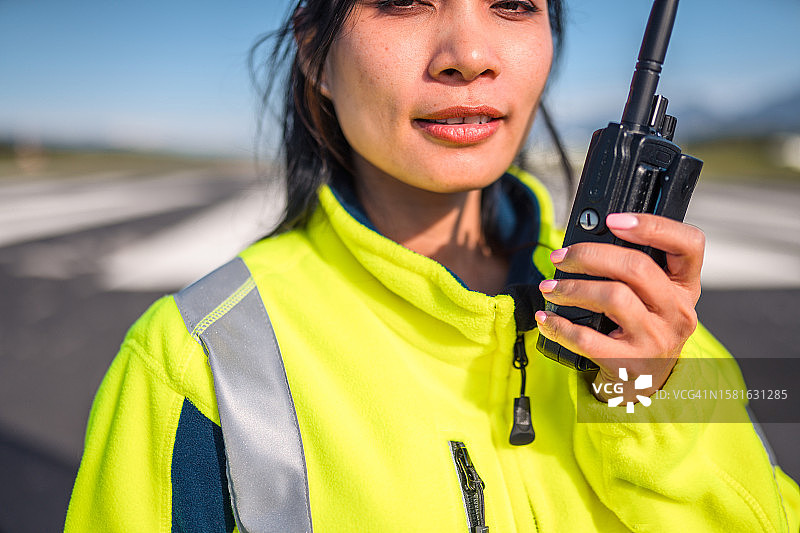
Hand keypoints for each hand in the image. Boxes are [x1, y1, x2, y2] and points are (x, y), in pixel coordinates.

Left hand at [534, 213, 704, 401]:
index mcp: (685, 286)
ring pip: (613, 297)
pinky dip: (560, 325)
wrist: (646, 383)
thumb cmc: (642, 329)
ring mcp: (657, 339)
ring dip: (572, 288)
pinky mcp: (630, 364)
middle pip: (637, 267)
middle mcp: (678, 311)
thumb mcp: (652, 298)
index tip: (614, 220)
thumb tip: (581, 244)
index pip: (688, 245)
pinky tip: (547, 319)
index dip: (653, 226)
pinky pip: (588, 339)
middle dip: (589, 255)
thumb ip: (632, 271)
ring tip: (550, 288)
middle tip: (561, 257)